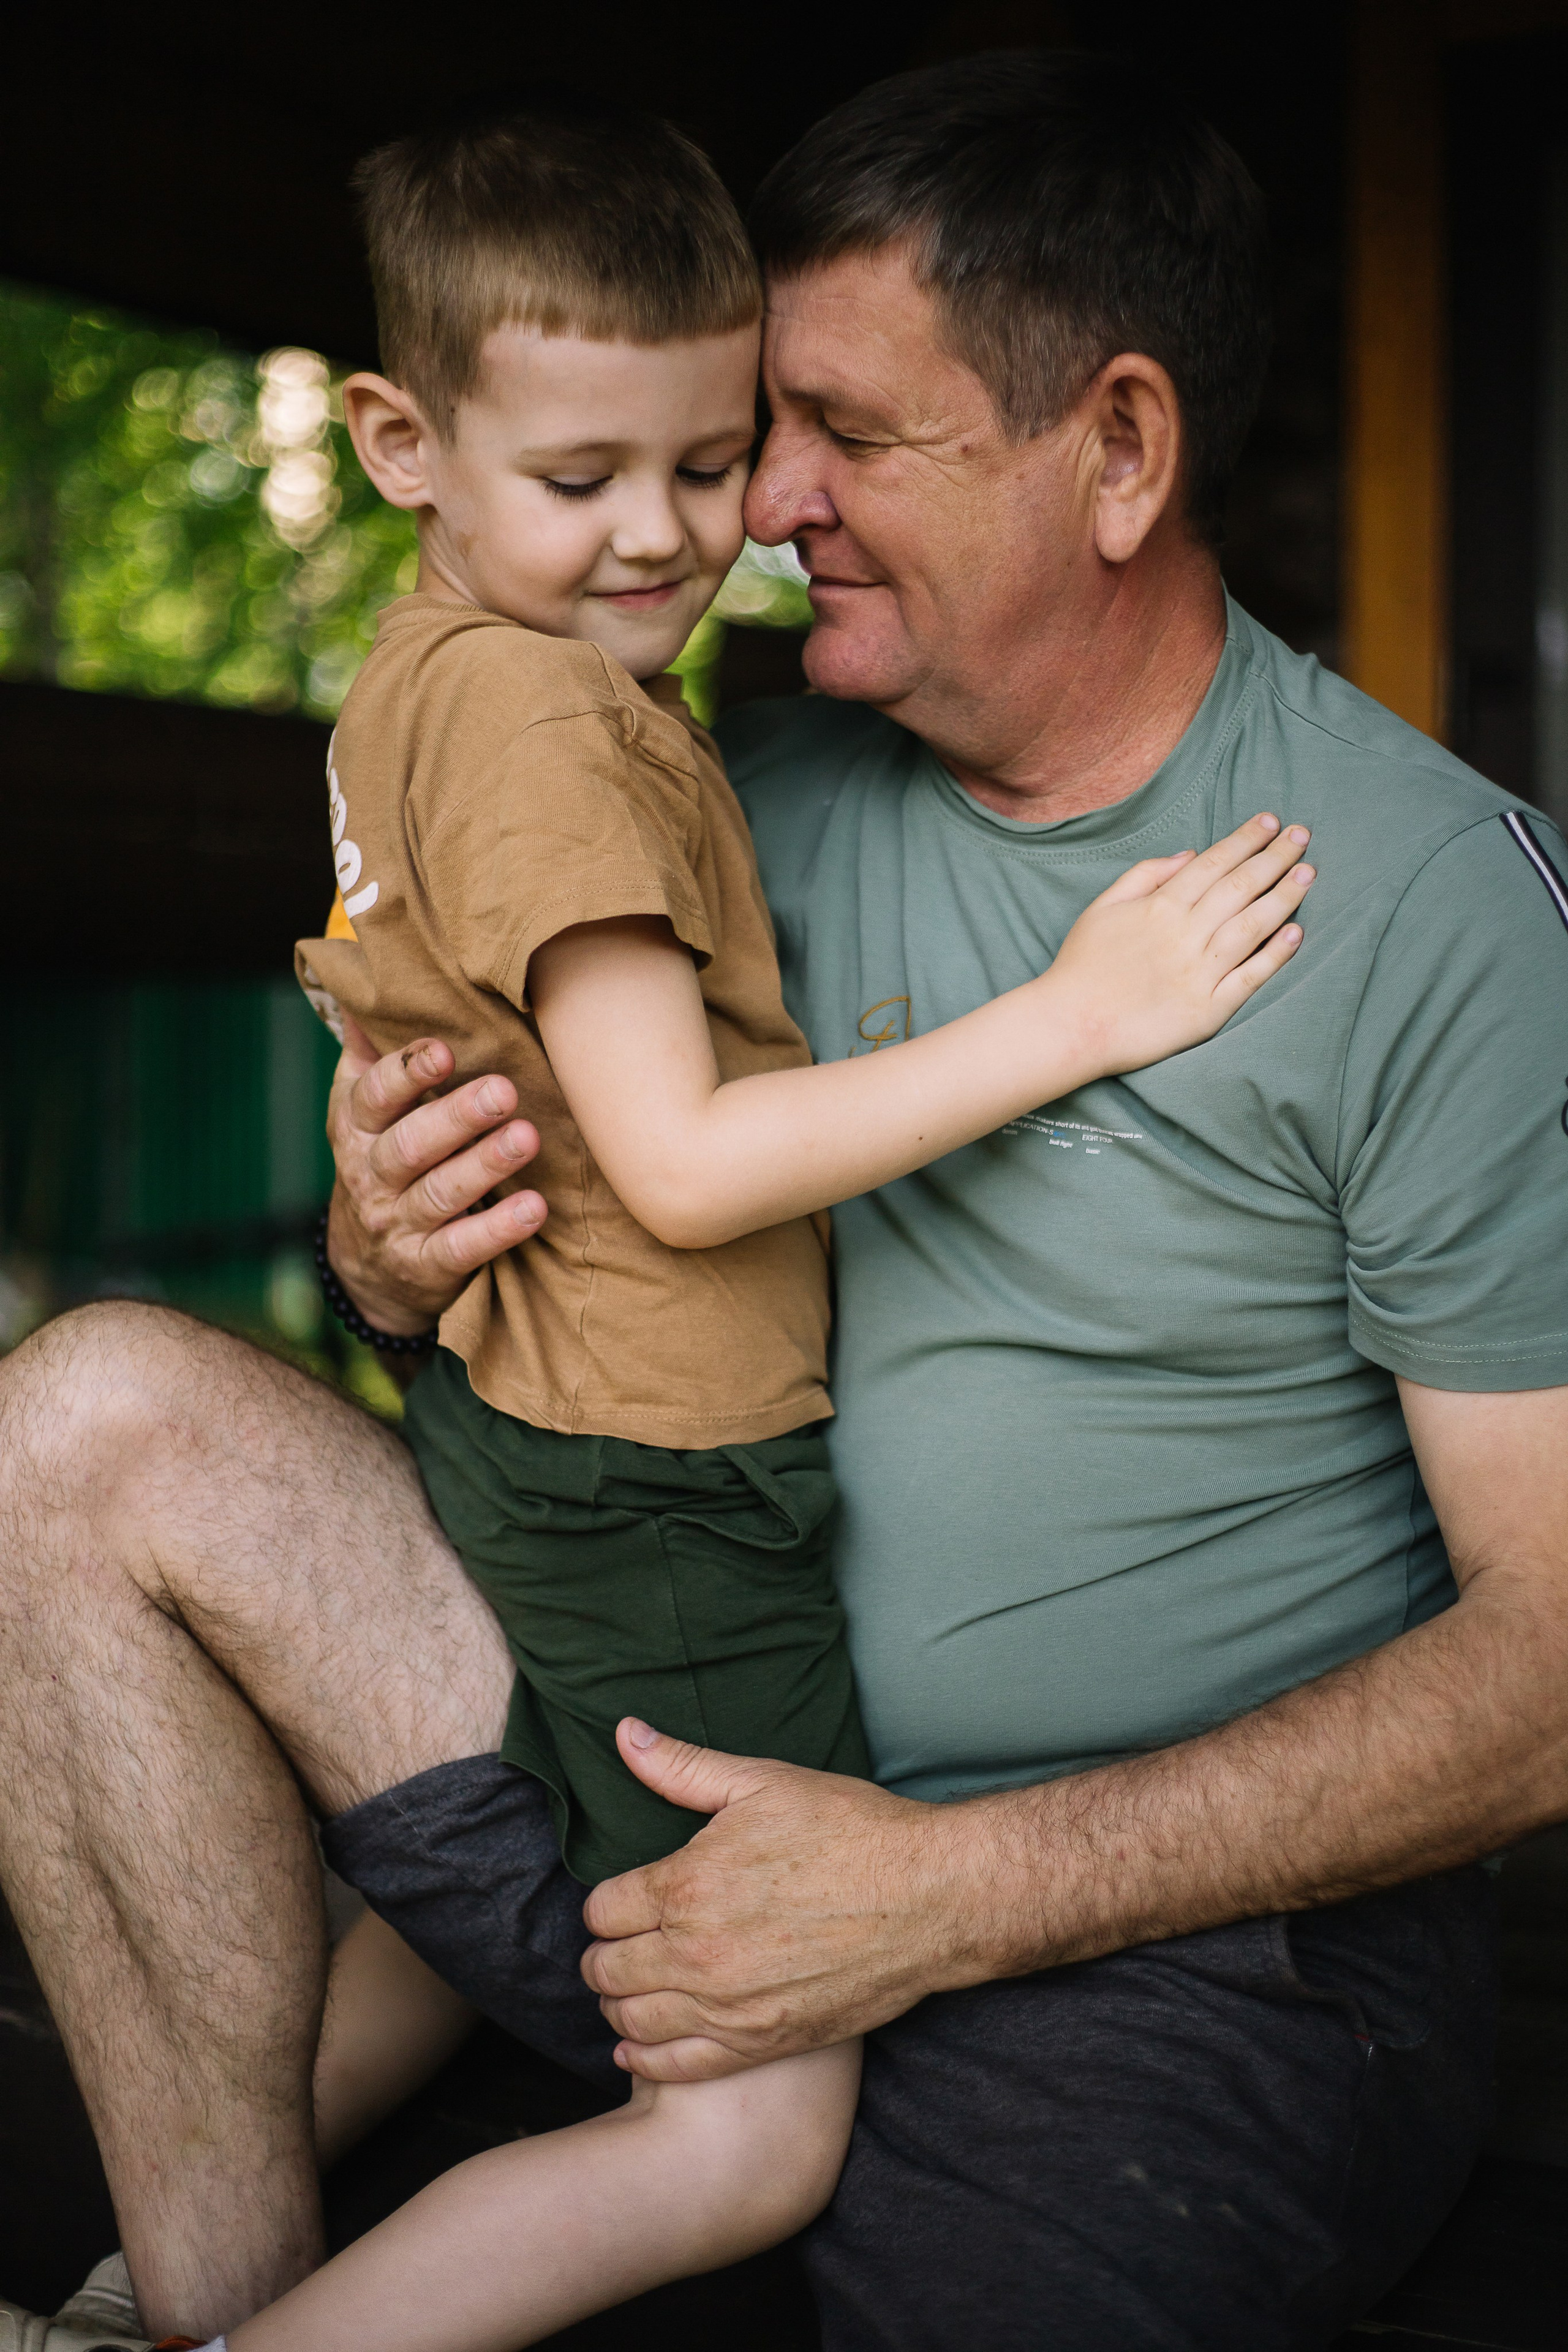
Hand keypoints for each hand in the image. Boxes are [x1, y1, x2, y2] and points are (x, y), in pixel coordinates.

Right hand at [325, 1014, 548, 1335]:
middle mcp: (370, 1175)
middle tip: (504, 1091)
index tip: (444, 1050)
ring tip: (528, 1138)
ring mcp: (397, 1223)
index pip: (374, 1096)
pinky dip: (499, 1230)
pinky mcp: (426, 1266)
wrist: (370, 1269)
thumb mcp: (361, 1114)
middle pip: (411, 1144)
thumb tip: (367, 989)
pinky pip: (463, 1248)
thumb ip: (369, 1057)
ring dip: (486, 1165)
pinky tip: (535, 1209)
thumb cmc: (381, 1165)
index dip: (406, 1073)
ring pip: (441, 1193)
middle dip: (457, 1116)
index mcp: (355, 1128)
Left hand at [580, 1721, 995, 2081]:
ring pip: (633, 2020)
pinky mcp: (762, 2042)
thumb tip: (625, 1734)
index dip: (606, 1905)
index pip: (603, 1909)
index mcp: (689, 1883)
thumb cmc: (852, 1830)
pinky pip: (678, 2066)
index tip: (620, 1904)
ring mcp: (729, 2005)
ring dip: (619, 2005)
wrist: (930, 1896)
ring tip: (627, 1990)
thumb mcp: (765, 1781)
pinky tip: (635, 2048)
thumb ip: (684, 1766)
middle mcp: (697, 1951)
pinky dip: (646, 2059)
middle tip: (617, 1946)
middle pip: (608, 1969)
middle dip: (604, 1955)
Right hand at [1049, 813, 1313, 1074]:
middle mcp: (1185, 935)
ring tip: (1309, 873)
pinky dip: (1275, 955)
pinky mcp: (1208, 1010)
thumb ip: (1145, 875)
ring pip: (1252, 926)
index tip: (1271, 823)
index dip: (1245, 839)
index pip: (1213, 863)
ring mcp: (1200, 973)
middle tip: (1302, 835)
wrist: (1071, 1026)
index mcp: (1160, 907)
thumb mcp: (1102, 907)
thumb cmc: (1082, 966)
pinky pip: (1250, 978)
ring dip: (1284, 896)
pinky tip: (1297, 933)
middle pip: (1240, 886)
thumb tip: (1190, 854)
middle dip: (1275, 857)